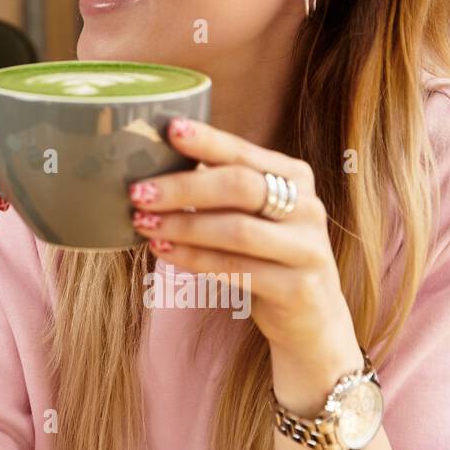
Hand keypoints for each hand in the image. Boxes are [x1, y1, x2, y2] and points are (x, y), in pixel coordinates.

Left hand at [128, 116, 364, 411]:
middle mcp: (308, 207)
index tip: (169, 129)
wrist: (311, 319)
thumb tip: (154, 165)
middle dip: (183, 188)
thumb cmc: (266, 255)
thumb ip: (220, 189)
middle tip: (138, 192)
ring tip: (144, 224)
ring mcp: (308, 248)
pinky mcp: (298, 288)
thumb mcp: (253, 215)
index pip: (245, 152)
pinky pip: (236, 269)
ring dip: (183, 226)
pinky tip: (164, 253)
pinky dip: (194, 259)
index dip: (207, 140)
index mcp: (295, 177)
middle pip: (240, 186)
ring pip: (237, 230)